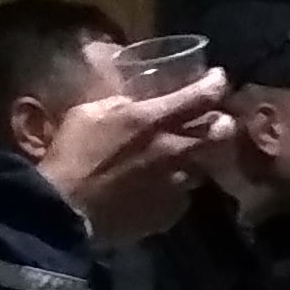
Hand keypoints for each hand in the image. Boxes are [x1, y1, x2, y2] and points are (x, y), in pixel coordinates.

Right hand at [38, 71, 229, 240]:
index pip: (203, 95)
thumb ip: (121, 103)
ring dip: (200, 157)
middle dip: (223, 122)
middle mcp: (175, 149)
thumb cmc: (72, 155)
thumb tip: (136, 99)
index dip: (216, 83)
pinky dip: (179, 186)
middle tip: (213, 119)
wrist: (66, 211)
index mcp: (153, 119)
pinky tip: (162, 186)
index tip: (217, 78)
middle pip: (222, 132)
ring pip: (207, 165)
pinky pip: (185, 194)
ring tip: (185, 156)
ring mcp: (177, 183)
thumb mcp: (90, 113)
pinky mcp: (172, 211)